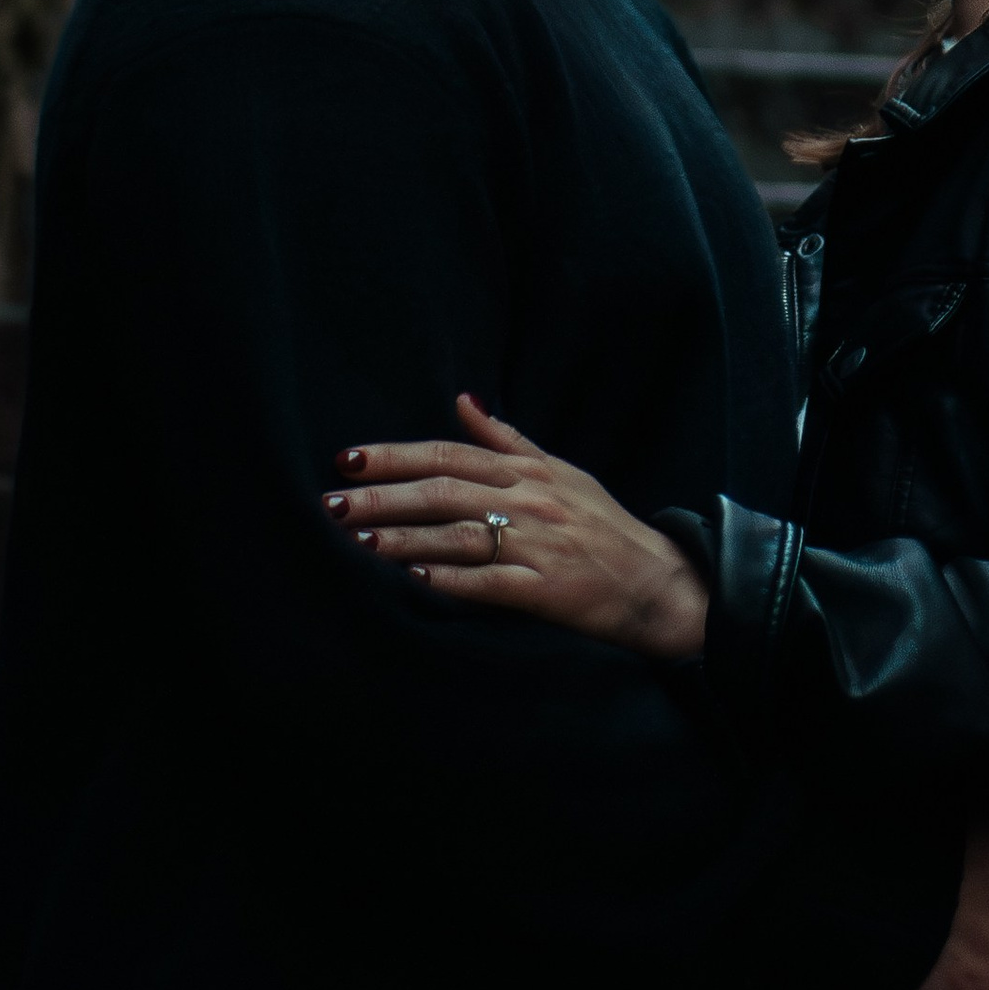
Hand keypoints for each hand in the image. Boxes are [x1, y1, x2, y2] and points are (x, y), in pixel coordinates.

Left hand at [323, 398, 708, 657]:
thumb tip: (463, 400)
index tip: (348, 459)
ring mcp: (537, 545)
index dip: (397, 456)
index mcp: (528, 472)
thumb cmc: (603, 525)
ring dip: (403, 539)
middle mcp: (529, 502)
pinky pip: (489, 582)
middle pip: (445, 491)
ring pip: (458, 535)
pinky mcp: (545, 589)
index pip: (451, 454)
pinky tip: (414, 581)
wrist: (656, 580)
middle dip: (383, 497)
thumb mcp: (561, 471)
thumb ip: (509, 440)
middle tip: (331, 504)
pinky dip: (451, 579)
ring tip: (357, 542)